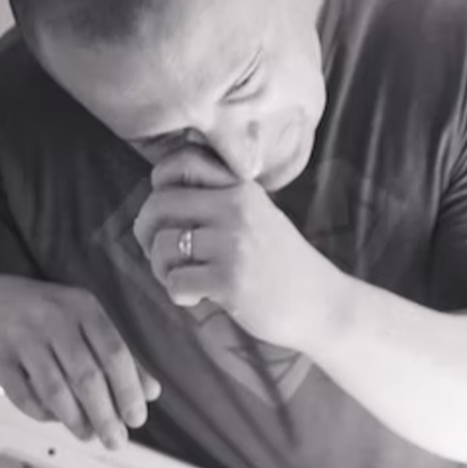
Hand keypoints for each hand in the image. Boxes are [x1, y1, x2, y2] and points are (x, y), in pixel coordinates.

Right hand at [0, 275, 160, 448]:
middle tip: (116, 441)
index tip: (136, 419)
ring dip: (76, 420)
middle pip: (86, 376)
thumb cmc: (41, 317)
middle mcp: (52, 317)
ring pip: (55, 390)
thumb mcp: (82, 323)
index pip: (114, 353)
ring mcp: (20, 336)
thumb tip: (151, 392)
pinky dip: (43, 414)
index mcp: (81, 307)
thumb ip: (116, 355)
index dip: (128, 391)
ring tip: (88, 435)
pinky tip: (54, 419)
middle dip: (105, 416)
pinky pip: (24, 396)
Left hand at [133, 145, 342, 352]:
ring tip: (184, 279)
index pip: (181, 163)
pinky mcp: (230, 280)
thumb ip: (218, 202)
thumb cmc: (278, 265)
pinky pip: (176, 282)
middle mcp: (236, 208)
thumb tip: (157, 202)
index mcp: (240, 187)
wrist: (320, 303)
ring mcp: (233, 244)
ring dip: (162, 270)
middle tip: (160, 255)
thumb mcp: (256, 217)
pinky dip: (179, 295)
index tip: (166, 217)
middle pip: (158, 206)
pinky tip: (198, 298)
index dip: (157, 189)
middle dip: (146, 234)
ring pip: (162, 247)